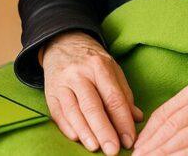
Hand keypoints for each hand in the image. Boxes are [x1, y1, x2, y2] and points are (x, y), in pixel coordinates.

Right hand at [40, 31, 143, 154]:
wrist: (63, 43)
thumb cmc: (92, 61)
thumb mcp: (112, 69)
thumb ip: (124, 94)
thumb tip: (137, 119)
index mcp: (99, 67)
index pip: (113, 98)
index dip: (122, 121)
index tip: (129, 140)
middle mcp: (79, 74)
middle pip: (92, 106)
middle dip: (104, 130)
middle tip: (113, 150)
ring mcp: (62, 83)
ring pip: (73, 111)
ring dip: (85, 132)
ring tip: (95, 147)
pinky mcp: (50, 92)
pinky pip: (57, 113)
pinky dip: (67, 127)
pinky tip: (77, 138)